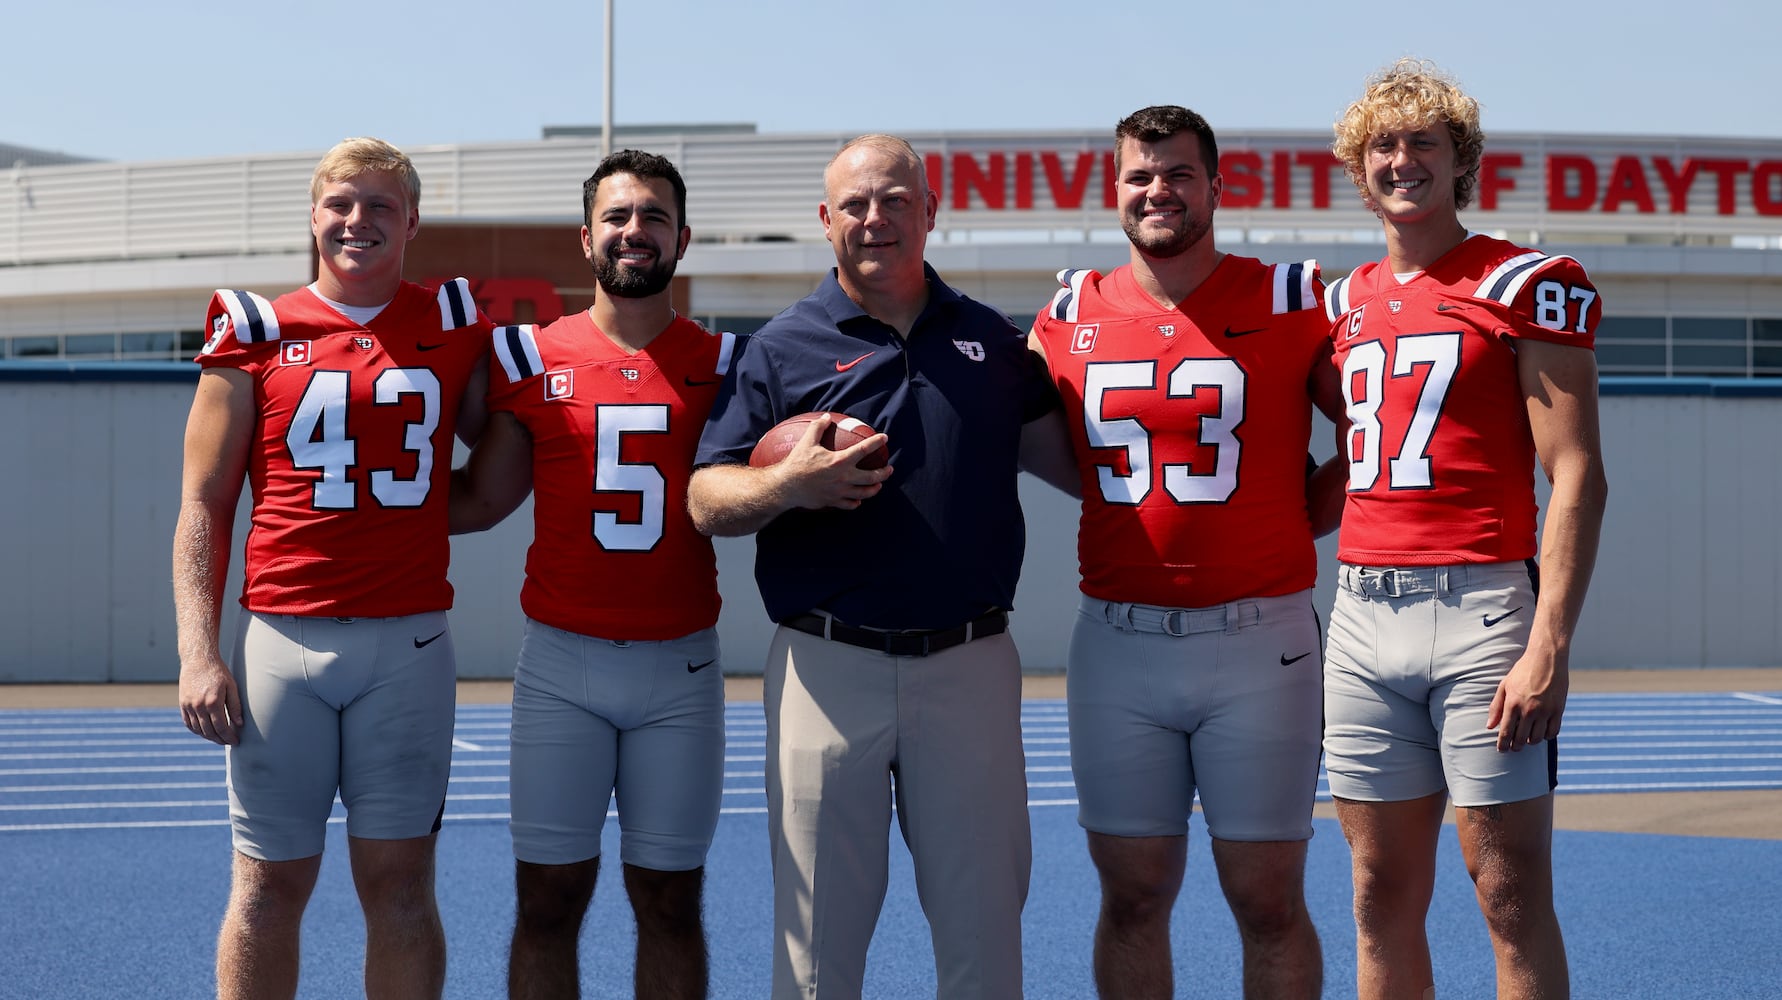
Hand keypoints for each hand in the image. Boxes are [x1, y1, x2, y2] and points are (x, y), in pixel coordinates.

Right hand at [179, 655, 242, 745]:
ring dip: (208, 737)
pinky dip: (196, 731)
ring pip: (198, 730)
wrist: (198, 660)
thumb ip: (235, 706)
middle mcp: (199, 706)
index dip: (229, 737)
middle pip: (209, 731)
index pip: (221, 727)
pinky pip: (188, 723)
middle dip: (220, 740)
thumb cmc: (218, 672)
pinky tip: (205, 732)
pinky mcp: (182, 704)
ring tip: (218, 738)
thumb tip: (239, 724)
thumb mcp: (232, 686)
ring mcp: (189, 706)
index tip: (235, 741)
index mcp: (213, 702)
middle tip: (228, 742)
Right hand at [772, 414, 892, 511]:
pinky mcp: (833, 502)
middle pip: (872, 477)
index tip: (885, 438)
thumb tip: (826, 417)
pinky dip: (856, 502)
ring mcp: (840, 492)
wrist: (786, 487)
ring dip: (874, 488)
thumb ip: (818, 428)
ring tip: (878, 485)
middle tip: (889, 469)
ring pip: (864, 493)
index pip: (864, 449)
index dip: (876, 442)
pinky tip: (858, 500)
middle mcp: (844, 478)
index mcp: (840, 461)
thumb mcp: (807, 442)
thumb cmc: (796, 463)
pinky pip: (849, 504)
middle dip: (884, 473)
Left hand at [1487, 644, 1568, 751]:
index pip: (1506, 732)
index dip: (1503, 744)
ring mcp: (1545, 711)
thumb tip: (1490, 726)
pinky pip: (1553, 732)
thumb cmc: (1523, 670)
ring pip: (1538, 738)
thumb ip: (1496, 707)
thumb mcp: (1504, 685)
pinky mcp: (1559, 710)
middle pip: (1521, 739)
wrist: (1547, 658)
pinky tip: (1542, 733)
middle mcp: (1529, 710)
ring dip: (1531, 742)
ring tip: (1527, 739)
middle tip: (1514, 747)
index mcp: (1513, 704)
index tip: (1501, 750)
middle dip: (1516, 746)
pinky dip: (1547, 736)